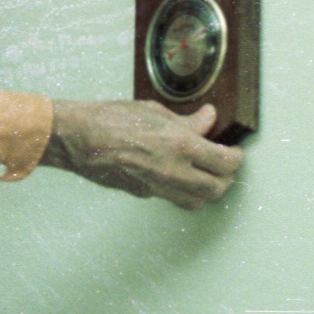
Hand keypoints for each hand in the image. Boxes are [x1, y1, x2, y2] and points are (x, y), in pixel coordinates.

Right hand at [40, 99, 241, 209]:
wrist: (77, 138)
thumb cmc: (110, 118)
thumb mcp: (154, 111)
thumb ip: (187, 122)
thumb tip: (208, 120)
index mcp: (180, 146)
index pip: (226, 162)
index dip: (236, 158)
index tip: (234, 152)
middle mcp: (173, 172)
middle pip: (217, 189)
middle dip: (225, 178)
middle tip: (223, 165)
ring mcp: (157, 187)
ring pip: (196, 202)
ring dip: (205, 190)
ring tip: (203, 173)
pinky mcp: (143, 194)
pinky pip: (171, 198)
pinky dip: (179, 189)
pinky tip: (173, 173)